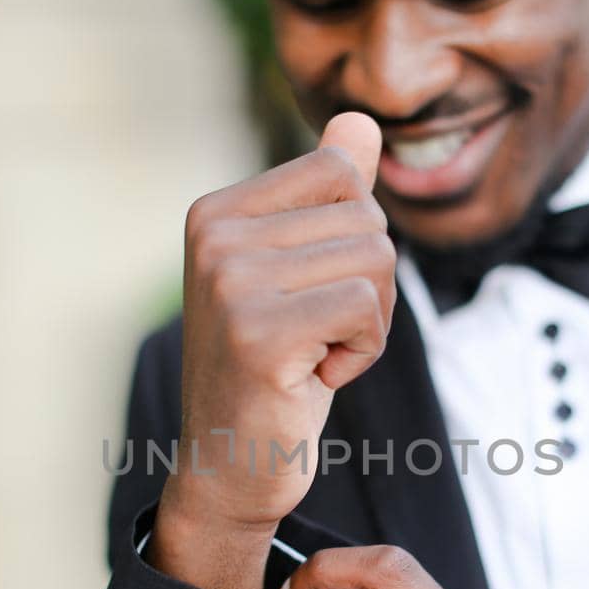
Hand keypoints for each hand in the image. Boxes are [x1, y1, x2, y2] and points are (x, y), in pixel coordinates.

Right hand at [152, 114, 392, 588]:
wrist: (230, 468)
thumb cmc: (272, 371)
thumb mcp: (300, 273)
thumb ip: (327, 195)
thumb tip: (361, 120)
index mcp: (217, 211)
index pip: (342, 172)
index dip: (354, 240)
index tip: (309, 295)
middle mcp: (214, 234)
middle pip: (366, 218)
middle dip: (366, 288)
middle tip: (313, 338)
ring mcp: (230, 281)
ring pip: (374, 261)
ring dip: (366, 323)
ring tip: (312, 357)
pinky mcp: (259, 331)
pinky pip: (367, 308)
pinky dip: (362, 352)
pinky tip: (315, 378)